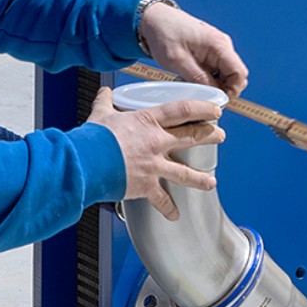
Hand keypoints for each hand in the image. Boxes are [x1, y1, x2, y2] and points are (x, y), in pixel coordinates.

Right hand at [88, 87, 225, 220]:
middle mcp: (156, 143)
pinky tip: (175, 215)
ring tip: (212, 182)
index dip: (202, 109)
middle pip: (190, 138)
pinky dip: (168, 209)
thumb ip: (106, 102)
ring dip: (200, 178)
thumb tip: (105, 91)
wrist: (87, 163)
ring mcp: (154, 166)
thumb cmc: (94, 138)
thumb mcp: (101, 114)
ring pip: (184, 173)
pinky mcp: (146, 186)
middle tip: (220, 136)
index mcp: (148, 122)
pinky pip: (161, 200)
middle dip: (208, 137)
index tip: (215, 111)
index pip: (182, 110)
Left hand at [138, 2, 249, 97]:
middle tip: (201, 94)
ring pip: (225, 74)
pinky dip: (207, 78)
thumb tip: (214, 94)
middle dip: (222, 89)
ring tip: (193, 85)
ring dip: (213, 84)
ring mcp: (217, 48)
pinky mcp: (210, 51)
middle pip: (235, 75)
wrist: (155, 19)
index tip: (215, 99)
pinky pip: (216, 69)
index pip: (239, 73)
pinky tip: (191, 78)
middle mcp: (222, 45)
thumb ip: (197, 78)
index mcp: (218, 45)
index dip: (232, 90)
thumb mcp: (177, 60)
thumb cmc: (165, 34)